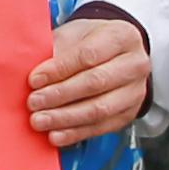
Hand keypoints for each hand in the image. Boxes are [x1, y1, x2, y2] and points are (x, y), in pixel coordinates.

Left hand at [25, 10, 154, 148]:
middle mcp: (135, 64)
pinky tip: (55, 135)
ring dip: (65, 118)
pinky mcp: (129, 114)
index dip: (59, 69)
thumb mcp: (74, 34)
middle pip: (96, 83)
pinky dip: (75, 133)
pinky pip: (101, 127)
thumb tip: (33, 72)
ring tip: (40, 120)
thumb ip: (56, 50)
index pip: (88, 55)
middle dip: (60, 95)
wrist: (113, 55)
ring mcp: (135, 92)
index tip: (34, 79)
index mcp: (122, 36)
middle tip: (33, 102)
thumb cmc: (90, 42)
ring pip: (99, 109)